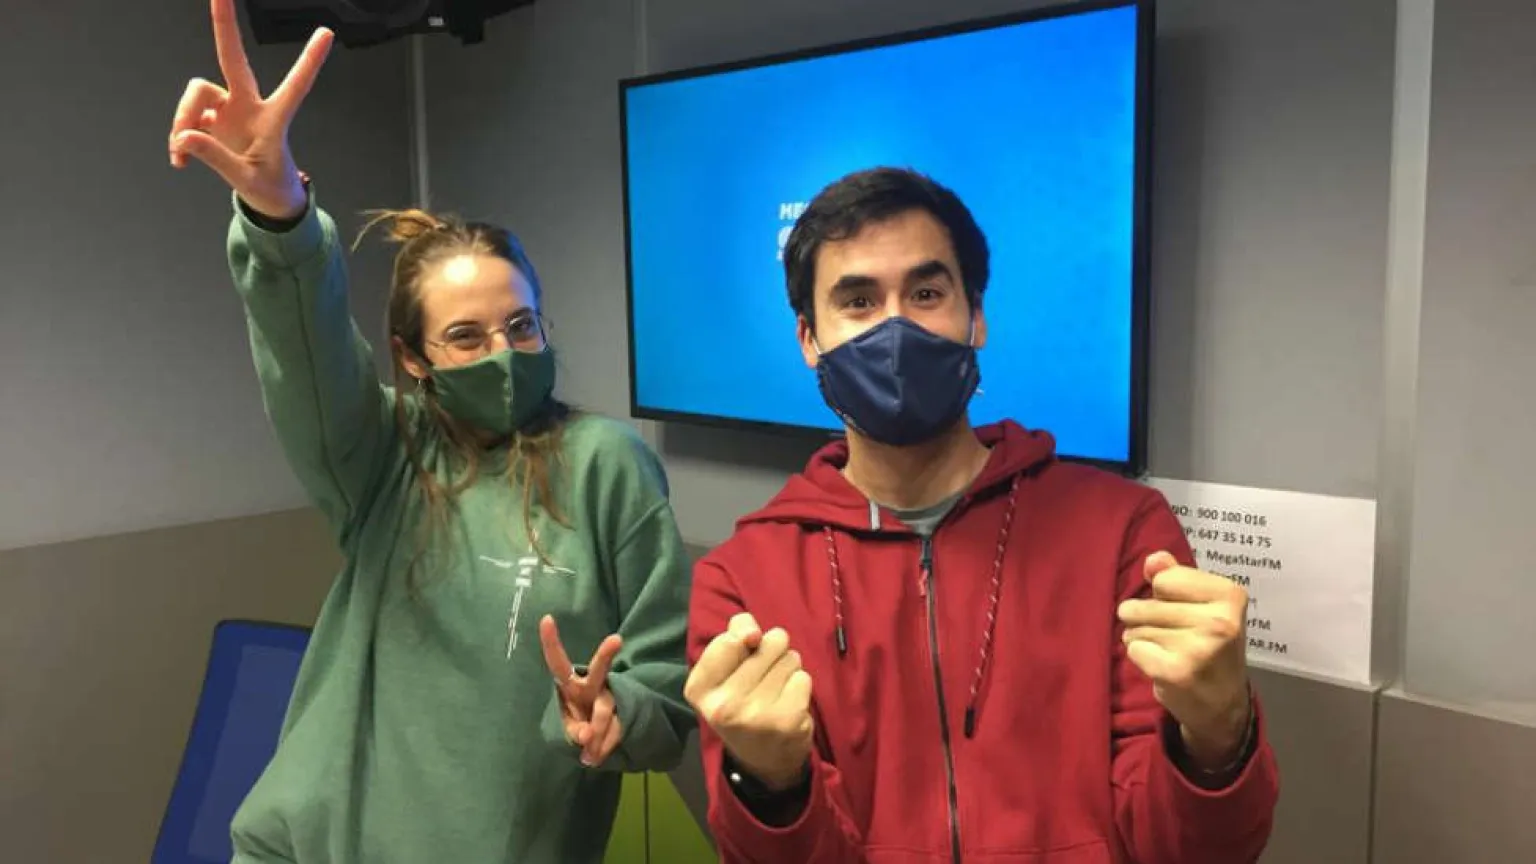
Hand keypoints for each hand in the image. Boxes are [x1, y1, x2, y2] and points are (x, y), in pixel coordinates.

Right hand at [168, 0, 332, 218]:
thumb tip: (184, 137)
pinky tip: (180, 160)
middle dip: (225, 26)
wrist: (267, 200)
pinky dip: (180, 138)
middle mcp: (249, 106)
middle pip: (233, 60)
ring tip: (181, 153)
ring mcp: (229, 110)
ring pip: (197, 93)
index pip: (295, 86)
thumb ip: (215, 158)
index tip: (327, 33)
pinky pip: (187, 119)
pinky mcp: (212, 120)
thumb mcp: (246, 180)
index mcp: (273, 120)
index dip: (309, 61)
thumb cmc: (269, 188)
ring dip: (183, 118)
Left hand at [539, 615, 623, 766]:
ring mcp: (610, 697)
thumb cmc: (578, 724)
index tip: (546, 618)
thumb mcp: (569, 730)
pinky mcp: (624, 712)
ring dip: (595, 736)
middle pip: (599, 669)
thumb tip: (586, 736)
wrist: (604, 737)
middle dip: (605, 654)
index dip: (551, 641)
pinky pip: (615, 729)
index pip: (557, 661)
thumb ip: (574, 732)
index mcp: (570, 684)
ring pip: (603, 712)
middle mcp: (592, 684)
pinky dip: (602, 746)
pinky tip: (594, 756)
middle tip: (616, 639)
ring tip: (587, 757)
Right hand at [684, 613, 813, 790]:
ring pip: (788, 658)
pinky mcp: (788, 721)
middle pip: (765, 644)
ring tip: (775, 690)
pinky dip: (799, 686)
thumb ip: (733, 635)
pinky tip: (788, 703)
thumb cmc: (741, 703)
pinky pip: (803, 678)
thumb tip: (753, 632)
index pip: (729, 639)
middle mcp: (724, 705)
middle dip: (771, 653)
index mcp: (699, 690)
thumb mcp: (723, 672)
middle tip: (763, 678)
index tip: (744, 656)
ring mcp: (757, 715)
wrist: (763, 762)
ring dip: (787, 668)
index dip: (744, 640)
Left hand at [1118, 551, 1251, 768]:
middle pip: (1145, 604)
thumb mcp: (1203, 605)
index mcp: (1230, 595)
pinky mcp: (1176, 671)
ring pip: (1135, 627)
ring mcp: (1198, 647)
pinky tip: (1164, 667)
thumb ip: (1175, 576)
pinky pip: (1133, 648)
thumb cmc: (1209, 645)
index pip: (1163, 578)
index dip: (1164, 596)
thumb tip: (1152, 560)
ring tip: (1169, 652)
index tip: (1187, 613)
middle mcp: (1219, 620)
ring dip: (1143, 638)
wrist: (1223, 705)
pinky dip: (1141, 657)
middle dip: (1147, 619)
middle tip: (1175, 638)